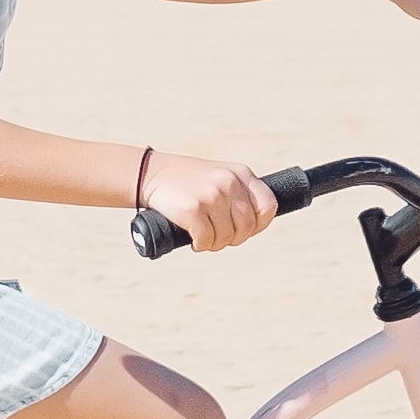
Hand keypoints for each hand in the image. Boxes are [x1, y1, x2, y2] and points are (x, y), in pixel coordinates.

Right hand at [140, 150, 277, 253]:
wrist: (151, 173)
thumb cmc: (187, 181)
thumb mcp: (219, 177)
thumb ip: (238, 194)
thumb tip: (253, 227)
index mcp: (240, 173)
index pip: (268, 205)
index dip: (260, 224)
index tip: (245, 230)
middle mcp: (229, 182)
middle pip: (247, 227)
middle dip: (234, 238)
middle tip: (219, 237)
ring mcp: (211, 195)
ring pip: (227, 236)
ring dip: (215, 243)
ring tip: (204, 237)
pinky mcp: (193, 209)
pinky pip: (206, 240)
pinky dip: (200, 245)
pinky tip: (193, 239)